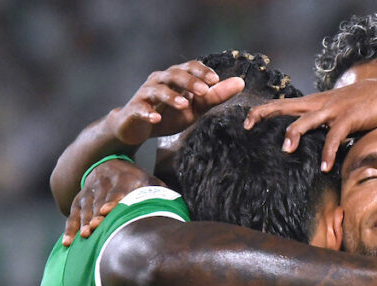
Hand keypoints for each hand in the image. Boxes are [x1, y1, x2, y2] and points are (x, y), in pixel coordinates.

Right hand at [63, 161, 159, 245]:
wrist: (110, 163)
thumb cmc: (136, 180)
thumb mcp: (149, 181)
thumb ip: (160, 192)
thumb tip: (173, 204)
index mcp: (125, 178)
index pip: (118, 189)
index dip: (113, 200)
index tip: (108, 211)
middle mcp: (105, 182)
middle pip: (99, 200)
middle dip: (97, 214)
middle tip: (95, 227)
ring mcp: (91, 190)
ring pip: (86, 207)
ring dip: (84, 221)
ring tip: (85, 235)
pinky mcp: (79, 198)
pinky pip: (73, 214)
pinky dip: (70, 228)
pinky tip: (69, 242)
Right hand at [108, 61, 244, 145]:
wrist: (137, 127)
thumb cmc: (169, 114)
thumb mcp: (196, 107)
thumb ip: (215, 96)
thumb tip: (241, 83)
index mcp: (176, 78)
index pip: (190, 67)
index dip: (202, 72)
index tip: (215, 80)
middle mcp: (160, 80)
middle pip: (174, 75)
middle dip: (190, 81)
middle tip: (204, 91)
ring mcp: (146, 94)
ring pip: (158, 90)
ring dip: (171, 96)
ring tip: (184, 105)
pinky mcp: (134, 109)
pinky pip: (141, 109)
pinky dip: (148, 113)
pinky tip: (156, 119)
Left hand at [244, 75, 376, 171]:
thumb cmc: (369, 104)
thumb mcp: (342, 113)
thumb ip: (328, 124)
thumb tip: (317, 143)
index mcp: (317, 102)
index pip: (284, 103)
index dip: (264, 110)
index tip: (246, 121)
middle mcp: (321, 103)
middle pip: (285, 106)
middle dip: (264, 115)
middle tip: (246, 126)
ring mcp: (335, 109)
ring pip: (306, 120)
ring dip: (294, 134)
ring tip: (284, 151)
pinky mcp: (350, 118)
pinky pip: (335, 137)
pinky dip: (329, 152)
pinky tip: (324, 167)